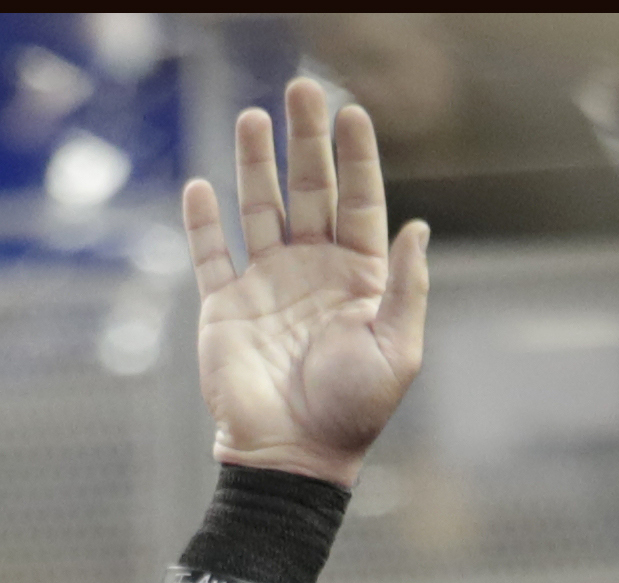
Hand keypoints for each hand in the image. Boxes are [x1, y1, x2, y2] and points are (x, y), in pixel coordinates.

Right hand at [187, 78, 430, 486]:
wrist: (292, 456)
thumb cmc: (352, 411)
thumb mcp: (398, 350)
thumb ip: (405, 287)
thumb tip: (417, 227)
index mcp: (358, 277)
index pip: (359, 201)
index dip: (356, 156)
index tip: (351, 111)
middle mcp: (312, 271)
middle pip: (309, 190)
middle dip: (306, 140)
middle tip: (302, 90)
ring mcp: (266, 285)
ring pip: (259, 209)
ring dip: (256, 163)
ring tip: (253, 117)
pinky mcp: (224, 307)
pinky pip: (210, 255)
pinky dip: (203, 222)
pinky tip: (201, 185)